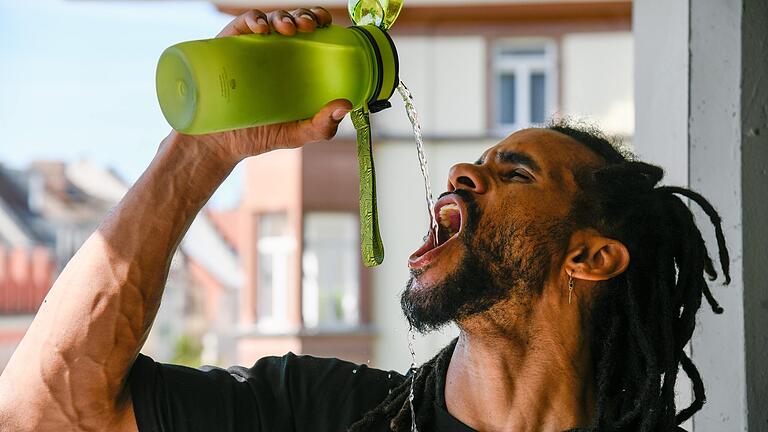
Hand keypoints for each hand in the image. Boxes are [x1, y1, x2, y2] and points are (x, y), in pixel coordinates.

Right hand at [174, 7, 352, 164]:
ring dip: (283, 16)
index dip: (321, 21)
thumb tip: (345, 105)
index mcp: (298, 65)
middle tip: (309, 26)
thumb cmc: (262, 135)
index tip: (327, 25)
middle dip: (306, 15)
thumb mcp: (297, 133)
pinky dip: (254, 19)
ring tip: (289, 28)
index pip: (314, 34)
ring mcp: (254, 48)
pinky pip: (243, 24)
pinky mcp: (230, 47)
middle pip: (295, 20)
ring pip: (272, 18)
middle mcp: (278, 52)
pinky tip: (262, 29)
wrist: (222, 143)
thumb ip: (322, 126)